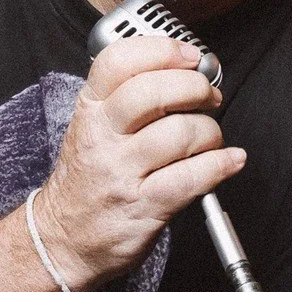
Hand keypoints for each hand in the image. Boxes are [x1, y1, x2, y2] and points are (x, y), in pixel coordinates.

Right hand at [30, 34, 246, 291]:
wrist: (62, 241)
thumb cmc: (88, 181)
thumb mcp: (91, 128)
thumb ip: (128, 98)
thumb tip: (187, 72)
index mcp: (90, 109)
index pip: (120, 61)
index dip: (163, 50)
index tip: (191, 56)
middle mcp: (102, 136)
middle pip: (154, 92)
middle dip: (196, 88)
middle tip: (209, 97)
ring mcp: (121, 172)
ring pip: (180, 133)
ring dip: (211, 132)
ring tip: (211, 139)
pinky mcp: (144, 206)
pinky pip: (192, 177)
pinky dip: (221, 165)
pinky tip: (229, 161)